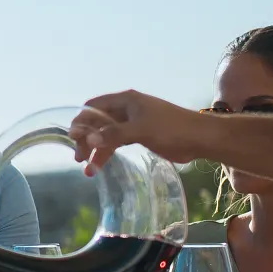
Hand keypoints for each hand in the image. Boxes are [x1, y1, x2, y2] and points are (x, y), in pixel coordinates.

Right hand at [70, 89, 206, 171]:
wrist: (199, 138)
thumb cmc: (172, 129)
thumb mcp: (141, 130)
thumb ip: (115, 134)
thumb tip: (90, 139)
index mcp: (126, 101)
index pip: (93, 107)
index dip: (81, 121)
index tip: (73, 139)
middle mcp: (126, 109)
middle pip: (97, 122)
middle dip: (86, 139)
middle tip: (79, 158)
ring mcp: (132, 123)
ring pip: (106, 135)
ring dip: (96, 150)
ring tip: (88, 170)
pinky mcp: (139, 136)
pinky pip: (116, 143)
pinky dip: (107, 154)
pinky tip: (100, 167)